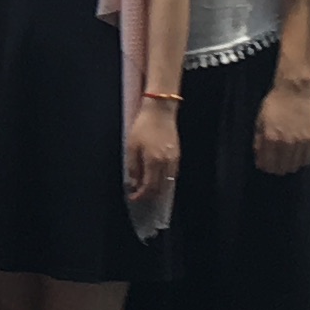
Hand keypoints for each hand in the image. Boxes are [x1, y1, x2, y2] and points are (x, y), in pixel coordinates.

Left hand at [124, 95, 178, 210]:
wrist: (160, 111)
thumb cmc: (143, 126)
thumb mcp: (132, 146)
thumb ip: (133, 167)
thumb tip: (134, 183)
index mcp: (154, 162)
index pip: (149, 187)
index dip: (141, 195)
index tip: (133, 198)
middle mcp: (166, 164)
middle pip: (160, 188)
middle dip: (149, 195)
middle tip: (139, 196)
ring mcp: (174, 160)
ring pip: (168, 182)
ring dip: (158, 189)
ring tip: (147, 190)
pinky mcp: (177, 155)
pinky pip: (172, 174)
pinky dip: (165, 181)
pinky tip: (158, 180)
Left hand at [255, 78, 309, 174]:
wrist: (294, 92)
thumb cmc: (273, 104)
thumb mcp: (259, 121)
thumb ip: (258, 141)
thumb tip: (259, 158)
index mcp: (270, 138)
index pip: (267, 164)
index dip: (264, 166)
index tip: (263, 164)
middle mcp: (286, 143)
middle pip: (280, 168)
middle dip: (274, 168)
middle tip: (273, 163)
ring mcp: (300, 142)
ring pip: (294, 166)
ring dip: (287, 166)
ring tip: (284, 160)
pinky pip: (306, 160)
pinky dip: (300, 161)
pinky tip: (295, 156)